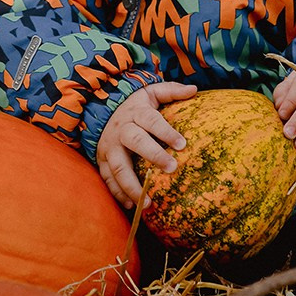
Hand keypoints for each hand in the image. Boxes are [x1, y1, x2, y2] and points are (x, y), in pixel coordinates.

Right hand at [97, 81, 197, 207]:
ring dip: (132, 186)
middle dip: (153, 156)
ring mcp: (109, 146)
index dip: (166, 132)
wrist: (101, 109)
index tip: (182, 144)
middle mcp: (122, 130)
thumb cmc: (135, 105)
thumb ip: (171, 91)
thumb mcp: (151, 92)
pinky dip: (117, 193)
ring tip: (149, 202)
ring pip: (118, 167)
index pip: (152, 121)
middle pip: (136, 142)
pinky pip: (108, 178)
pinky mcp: (101, 160)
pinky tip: (130, 206)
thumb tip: (194, 89)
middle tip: (172, 168)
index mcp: (136, 113)